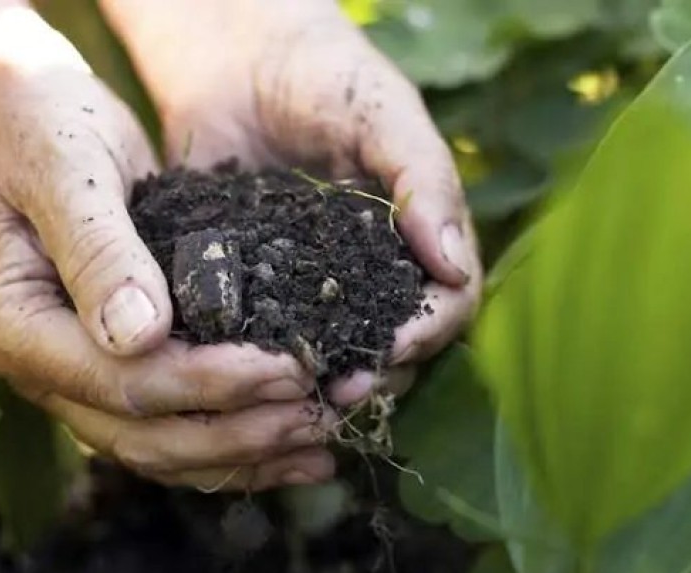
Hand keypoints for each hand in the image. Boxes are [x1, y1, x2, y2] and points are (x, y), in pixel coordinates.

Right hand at [0, 9, 335, 489]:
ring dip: (243, 454)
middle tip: (319, 415)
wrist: (28, 116)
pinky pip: (173, 426)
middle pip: (143, 434)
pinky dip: (233, 444)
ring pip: (161, 447)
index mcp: (10, 326)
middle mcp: (36, 370)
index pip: (119, 381)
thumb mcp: (71, 170)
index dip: (209, 384)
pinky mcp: (113, 370)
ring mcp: (73, 378)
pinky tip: (293, 448)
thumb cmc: (46, 127)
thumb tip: (140, 337)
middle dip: (238, 433)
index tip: (289, 369)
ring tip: (321, 443)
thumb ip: (100, 251)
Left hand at [101, 0, 482, 404]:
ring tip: (293, 398)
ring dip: (320, 383)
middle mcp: (372, 273)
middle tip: (337, 392)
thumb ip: (424, 180)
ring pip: (333, 354)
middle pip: (395, 345)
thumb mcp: (383, 114)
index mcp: (419, 238)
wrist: (235, 55)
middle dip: (374, 373)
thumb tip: (454, 267)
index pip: (449, 304)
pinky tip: (240, 376)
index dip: (430, 332)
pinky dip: (261, 361)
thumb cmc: (325, 72)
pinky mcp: (255, 287)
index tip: (394, 345)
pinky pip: (266, 334)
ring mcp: (314, 285)